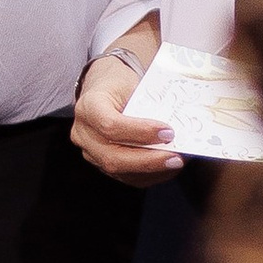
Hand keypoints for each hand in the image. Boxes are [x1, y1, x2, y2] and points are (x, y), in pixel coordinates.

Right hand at [72, 42, 179, 185]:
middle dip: (149, 160)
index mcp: (88, 107)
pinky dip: (152, 175)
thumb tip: (179, 126)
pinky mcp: (102, 165)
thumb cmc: (120, 85)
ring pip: (120, 171)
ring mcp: (90, 153)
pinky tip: (168, 167)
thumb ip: (149, 105)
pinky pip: (127, 178)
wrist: (103, 91)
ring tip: (177, 161)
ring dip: (153, 170)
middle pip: (113, 157)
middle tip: (177, 157)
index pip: (110, 125)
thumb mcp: (131, 84)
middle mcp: (84, 134)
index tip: (168, 132)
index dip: (140, 132)